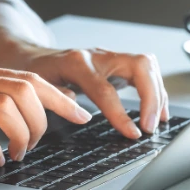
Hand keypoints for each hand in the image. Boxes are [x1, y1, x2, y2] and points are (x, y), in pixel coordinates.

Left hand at [17, 46, 168, 137]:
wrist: (31, 56)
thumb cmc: (33, 73)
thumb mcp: (35, 87)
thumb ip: (54, 98)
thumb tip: (78, 112)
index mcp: (76, 63)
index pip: (105, 89)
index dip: (120, 113)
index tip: (133, 133)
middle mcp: (97, 56)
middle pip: (139, 66)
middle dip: (151, 96)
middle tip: (150, 126)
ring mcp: (109, 57)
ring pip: (147, 65)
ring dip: (157, 93)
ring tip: (158, 121)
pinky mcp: (116, 63)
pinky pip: (145, 72)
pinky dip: (155, 90)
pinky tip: (157, 111)